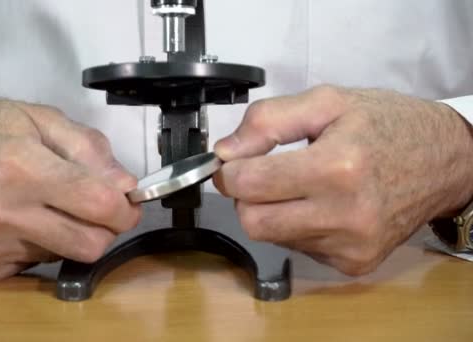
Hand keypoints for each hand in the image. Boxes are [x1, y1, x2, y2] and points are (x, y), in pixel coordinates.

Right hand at [0, 99, 140, 280]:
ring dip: (72, 233)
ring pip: (67, 255)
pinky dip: (43, 244)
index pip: (99, 205)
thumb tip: (126, 185)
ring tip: (47, 205)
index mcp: (24, 167)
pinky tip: (22, 220)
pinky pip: (38, 264)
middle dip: (106, 228)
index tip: (127, 202)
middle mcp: (7, 213)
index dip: (125, 208)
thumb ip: (89, 148)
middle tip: (95, 207)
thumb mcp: (39, 118)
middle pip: (91, 244)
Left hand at [214, 86, 472, 274]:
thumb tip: (224, 152)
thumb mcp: (329, 101)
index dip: (231, 171)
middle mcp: (345, 214)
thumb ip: (268, 120)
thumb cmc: (388, 125)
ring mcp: (351, 245)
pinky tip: (321, 206)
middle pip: (253, 221)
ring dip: (272, 211)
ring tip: (301, 185)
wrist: (446, 161)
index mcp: (337, 167)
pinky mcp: (356, 263)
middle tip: (262, 174)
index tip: (235, 161)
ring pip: (273, 237)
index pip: (249, 185)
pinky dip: (296, 227)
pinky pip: (299, 248)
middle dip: (245, 196)